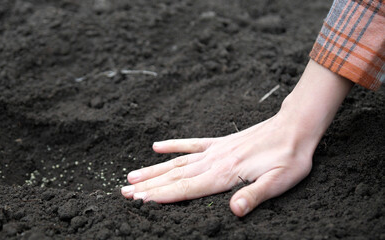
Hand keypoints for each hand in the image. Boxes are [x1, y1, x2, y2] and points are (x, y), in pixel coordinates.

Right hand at [121, 60, 352, 216]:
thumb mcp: (279, 181)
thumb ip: (254, 195)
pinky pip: (191, 144)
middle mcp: (214, 161)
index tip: (139, 200)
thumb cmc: (289, 157)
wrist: (294, 127)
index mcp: (225, 174)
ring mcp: (214, 150)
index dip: (161, 196)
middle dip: (149, 185)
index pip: (187, 188)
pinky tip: (157, 147)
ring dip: (154, 170)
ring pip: (177, 162)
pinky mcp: (219, 143)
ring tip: (132, 175)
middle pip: (175, 176)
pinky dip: (173, 146)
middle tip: (125, 191)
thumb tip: (234, 212)